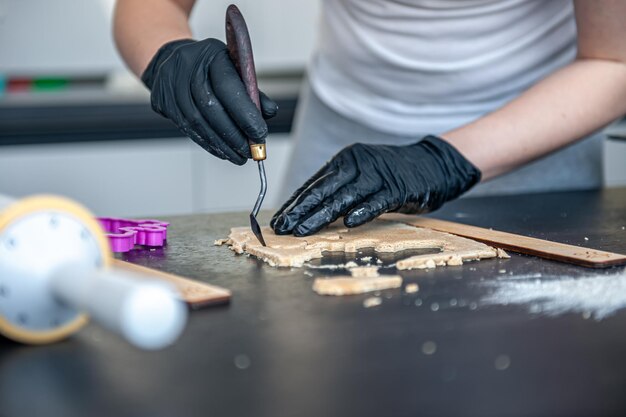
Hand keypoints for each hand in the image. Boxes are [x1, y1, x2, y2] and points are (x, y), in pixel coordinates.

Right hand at [141, 38, 277, 164]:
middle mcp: (188, 67)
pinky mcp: (163, 101)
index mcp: (211, 55)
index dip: (245, 114)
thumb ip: (252, 92)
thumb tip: (269, 113)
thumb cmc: (211, 67)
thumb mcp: (234, 69)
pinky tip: (222, 151)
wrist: (174, 60)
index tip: (260, 134)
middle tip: (250, 151)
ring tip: (239, 156)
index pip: (228, 87)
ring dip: (221, 144)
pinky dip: (208, 143)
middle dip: (234, 134)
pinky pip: (187, 128)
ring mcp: (171, 84)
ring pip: (198, 122)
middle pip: (211, 107)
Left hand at [271, 136, 480, 235]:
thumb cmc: (392, 174)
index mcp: (345, 160)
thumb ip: (338, 189)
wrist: (432, 163)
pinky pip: (377, 201)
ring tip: (303, 230)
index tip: (279, 219)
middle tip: (283, 227)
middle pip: (324, 190)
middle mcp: (358, 164)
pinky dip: (363, 212)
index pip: (314, 183)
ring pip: (344, 197)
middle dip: (300, 210)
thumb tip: (308, 210)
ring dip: (321, 216)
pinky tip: (348, 223)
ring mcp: (378, 175)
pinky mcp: (398, 188)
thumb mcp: (361, 175)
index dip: (295, 202)